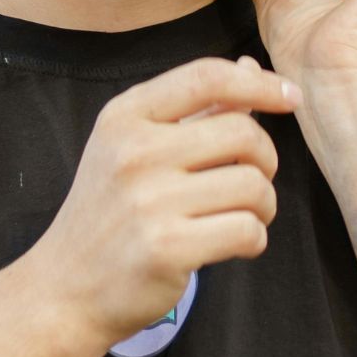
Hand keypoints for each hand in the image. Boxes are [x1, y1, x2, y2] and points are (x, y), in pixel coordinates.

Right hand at [27, 55, 300, 346]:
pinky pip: (247, 230)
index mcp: (125, 116)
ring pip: (253, 185)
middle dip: (266, 158)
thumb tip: (253, 68)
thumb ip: (195, 108)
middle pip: (243, 132)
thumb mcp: (134, 146)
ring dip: (263, 205)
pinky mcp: (167, 248)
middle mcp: (134, 152)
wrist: (65, 288)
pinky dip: (254, 239)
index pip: (207, 77)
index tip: (290, 96)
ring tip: (243, 216)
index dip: (260, 83)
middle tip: (253, 180)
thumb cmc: (110, 211)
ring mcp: (148, 201)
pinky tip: (234, 244)